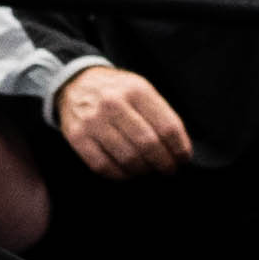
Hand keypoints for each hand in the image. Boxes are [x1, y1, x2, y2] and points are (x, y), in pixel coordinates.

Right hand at [53, 64, 189, 177]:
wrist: (75, 84)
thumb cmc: (116, 91)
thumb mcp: (141, 88)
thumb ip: (159, 114)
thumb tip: (178, 148)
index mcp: (136, 90)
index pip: (167, 127)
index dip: (180, 148)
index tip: (183, 158)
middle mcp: (113, 104)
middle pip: (148, 145)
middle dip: (164, 163)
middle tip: (168, 169)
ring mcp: (93, 121)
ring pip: (127, 159)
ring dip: (143, 170)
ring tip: (148, 169)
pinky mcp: (77, 137)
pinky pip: (104, 167)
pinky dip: (120, 175)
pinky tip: (127, 172)